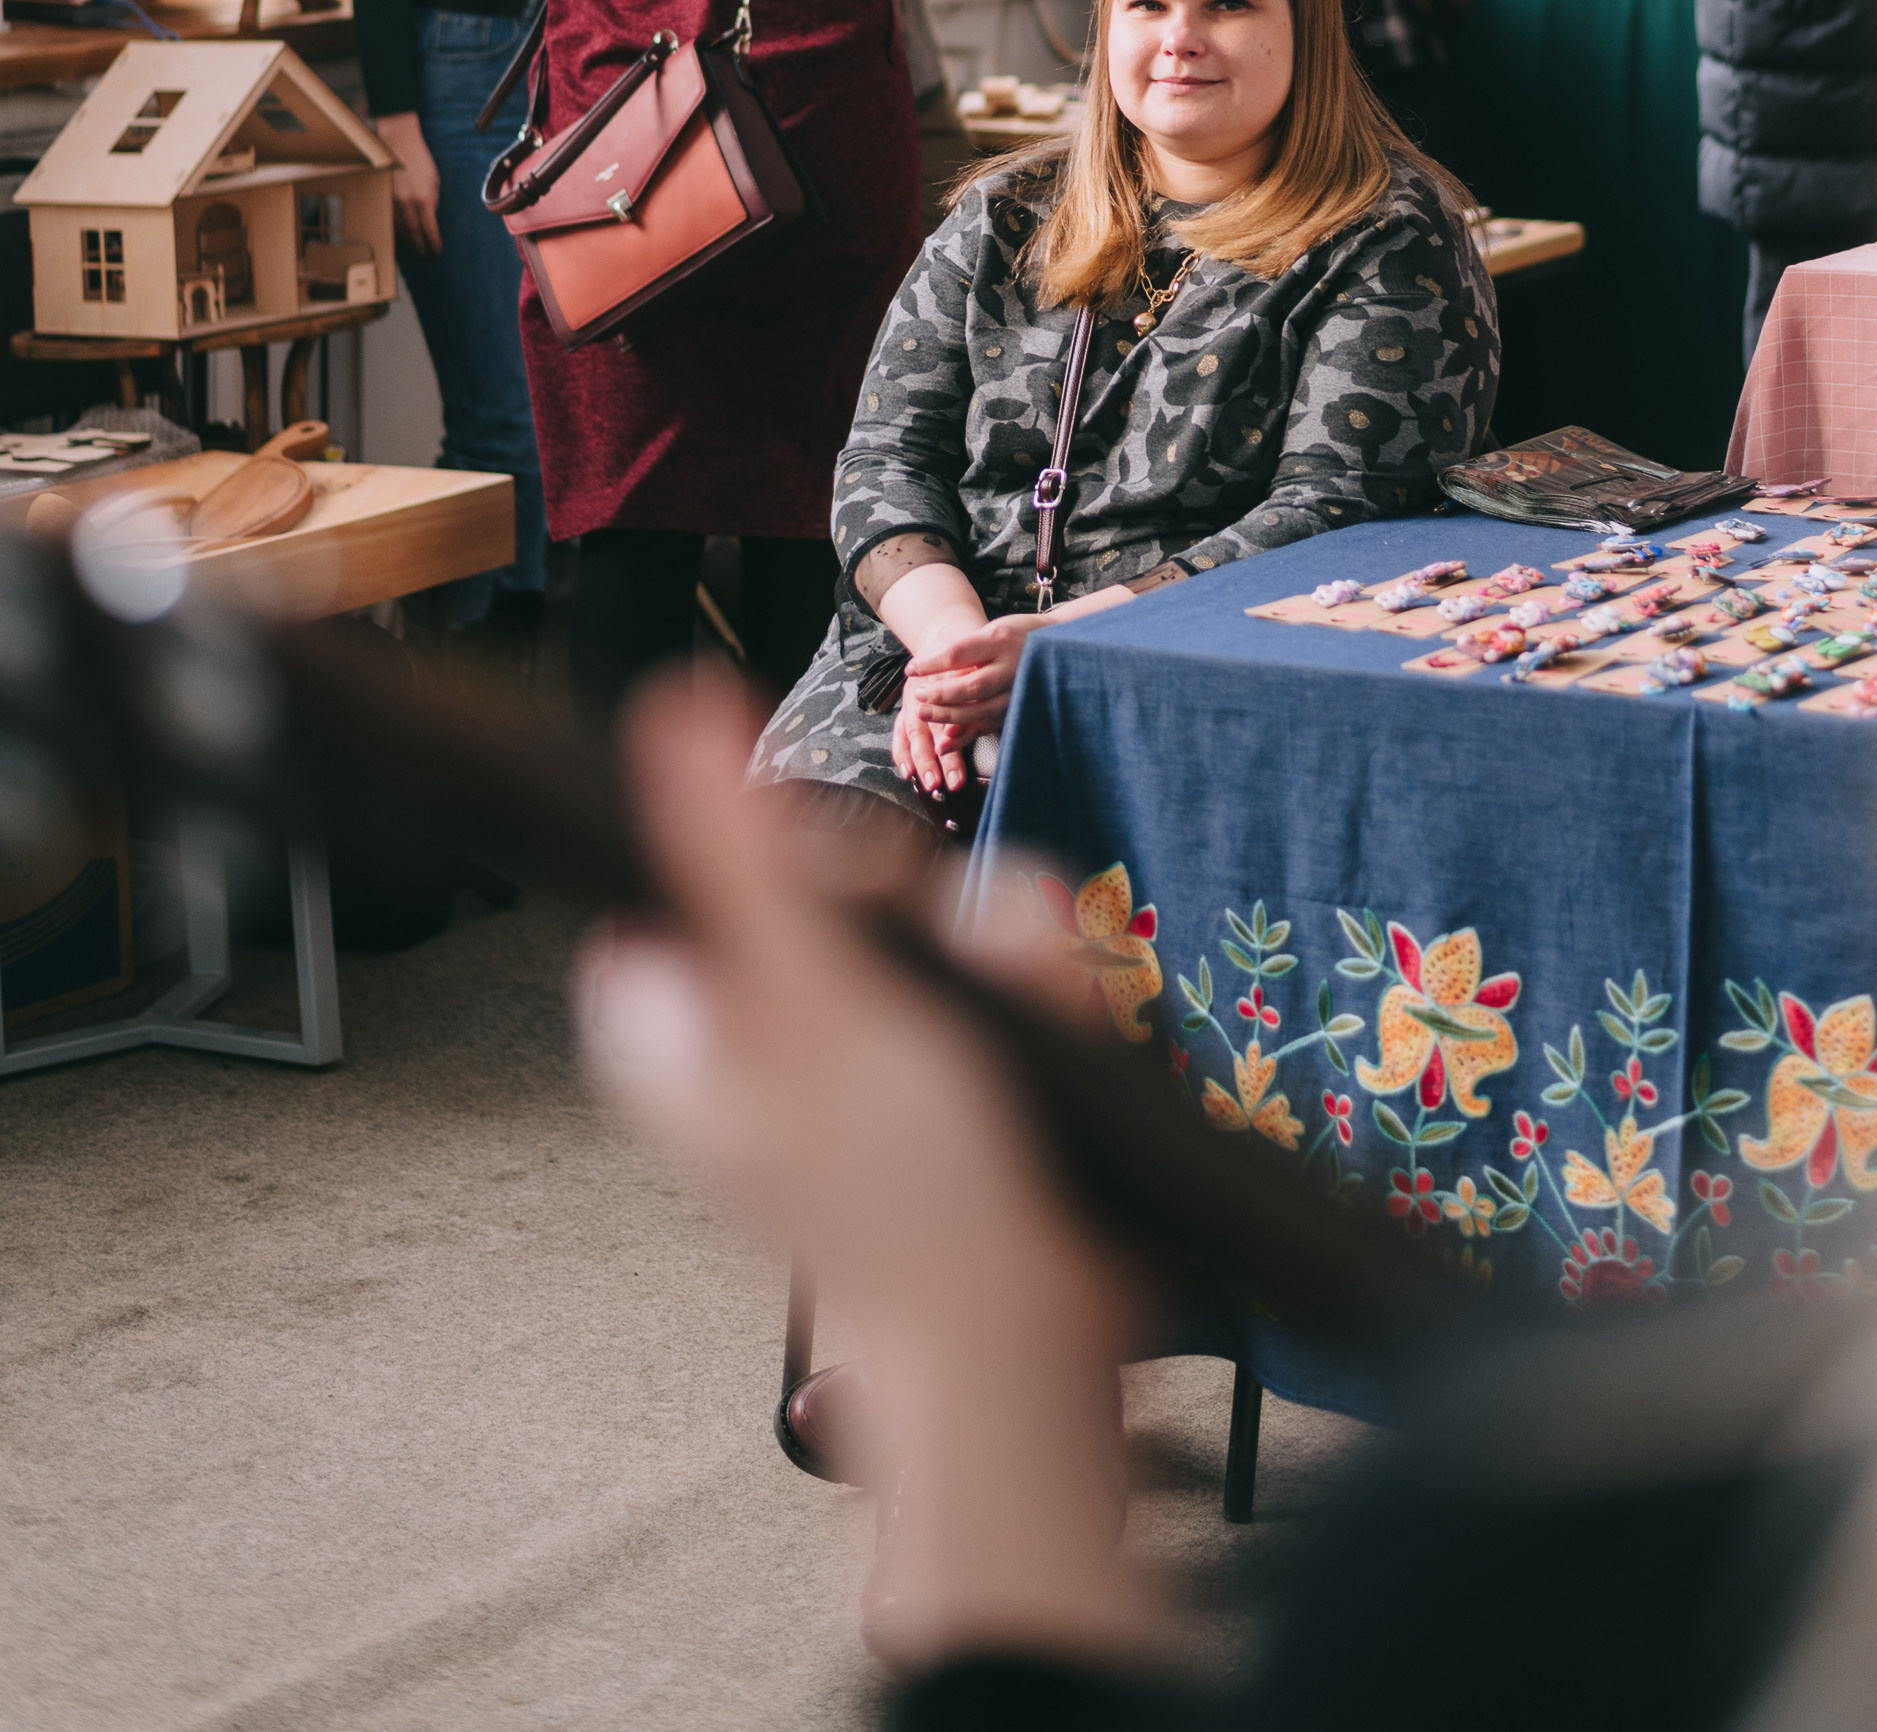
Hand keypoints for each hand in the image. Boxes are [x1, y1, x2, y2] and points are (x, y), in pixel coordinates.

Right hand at [376, 110, 441, 254]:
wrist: (399, 145)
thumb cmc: (420, 161)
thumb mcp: (434, 181)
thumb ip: (432, 200)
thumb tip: (430, 217)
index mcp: (423, 199)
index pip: (429, 228)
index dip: (433, 241)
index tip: (436, 249)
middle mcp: (407, 204)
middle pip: (413, 232)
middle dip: (420, 244)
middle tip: (425, 252)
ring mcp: (392, 201)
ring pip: (399, 227)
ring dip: (408, 238)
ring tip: (415, 244)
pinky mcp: (383, 198)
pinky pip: (390, 218)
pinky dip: (397, 227)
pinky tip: (402, 232)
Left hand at [578, 678, 1147, 1673]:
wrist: (1028, 1334)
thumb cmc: (904, 1192)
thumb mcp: (812, 991)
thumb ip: (736, 849)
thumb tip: (664, 706)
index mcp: (674, 1015)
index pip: (706, 859)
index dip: (784, 852)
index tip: (843, 885)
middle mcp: (752, 1032)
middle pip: (838, 879)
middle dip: (921, 906)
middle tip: (937, 966)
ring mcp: (850, 1059)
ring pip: (932, 920)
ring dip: (995, 951)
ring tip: (1018, 1013)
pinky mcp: (939, 1081)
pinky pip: (989, 981)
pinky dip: (1029, 998)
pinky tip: (1050, 1031)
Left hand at [900, 608, 1047, 741]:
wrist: (1061, 646)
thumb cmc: (1020, 634)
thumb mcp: (995, 629)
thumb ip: (967, 648)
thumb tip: (927, 667)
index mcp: (1000, 640)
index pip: (959, 653)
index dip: (932, 663)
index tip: (911, 669)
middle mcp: (1012, 666)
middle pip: (972, 685)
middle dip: (941, 694)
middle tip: (918, 696)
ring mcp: (1019, 690)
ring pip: (981, 710)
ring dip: (949, 716)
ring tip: (924, 715)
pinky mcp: (1021, 709)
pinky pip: (991, 725)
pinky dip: (966, 734)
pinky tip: (946, 740)